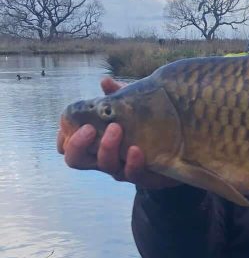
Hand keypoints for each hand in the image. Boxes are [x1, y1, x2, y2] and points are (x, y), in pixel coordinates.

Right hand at [57, 76, 177, 189]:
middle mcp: (103, 158)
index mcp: (95, 143)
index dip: (63, 139)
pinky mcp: (141, 176)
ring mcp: (121, 169)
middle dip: (78, 145)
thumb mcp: (131, 108)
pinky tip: (136, 149)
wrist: (177, 148)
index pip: (68, 146)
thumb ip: (117, 96)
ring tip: (116, 128)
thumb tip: (105, 81)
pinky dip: (133, 162)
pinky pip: (132, 174)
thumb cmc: (146, 127)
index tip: (67, 125)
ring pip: (105, 165)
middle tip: (89, 128)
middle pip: (76, 160)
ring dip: (107, 147)